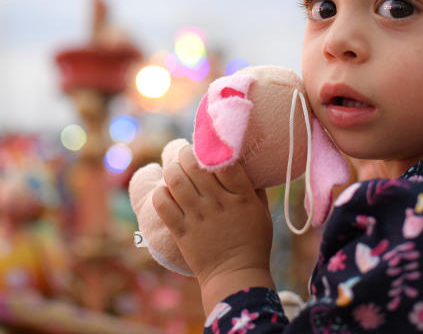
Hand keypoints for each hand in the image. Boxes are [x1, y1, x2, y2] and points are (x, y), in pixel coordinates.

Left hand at [152, 144, 274, 312]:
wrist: (235, 276)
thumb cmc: (253, 243)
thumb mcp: (262, 212)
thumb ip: (253, 187)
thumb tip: (242, 163)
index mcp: (242, 197)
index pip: (224, 162)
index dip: (212, 148)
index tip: (208, 146)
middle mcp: (218, 204)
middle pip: (194, 165)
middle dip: (185, 153)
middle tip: (185, 154)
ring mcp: (198, 217)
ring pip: (175, 179)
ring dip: (172, 169)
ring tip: (174, 169)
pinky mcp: (181, 231)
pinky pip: (162, 203)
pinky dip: (161, 192)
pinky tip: (166, 191)